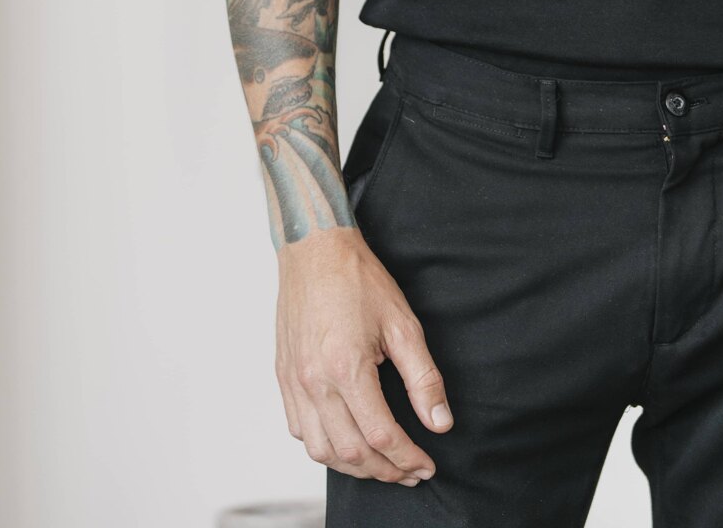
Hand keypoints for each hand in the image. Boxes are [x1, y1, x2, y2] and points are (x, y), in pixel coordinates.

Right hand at [275, 227, 453, 484]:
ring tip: (382, 464)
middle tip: (410, 472)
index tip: (426, 466)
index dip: (407, 458)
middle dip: (385, 471)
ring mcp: (294, 383)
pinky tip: (345, 442)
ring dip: (354, 467)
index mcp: (346, 368)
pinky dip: (324, 447)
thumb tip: (440, 422)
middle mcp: (314, 382)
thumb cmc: (358, 280)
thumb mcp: (403, 324)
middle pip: (350, 453)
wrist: (315, 250)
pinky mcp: (283, 378)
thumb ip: (423, 378)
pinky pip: (299, 431)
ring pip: (321, 450)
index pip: (381, 436)